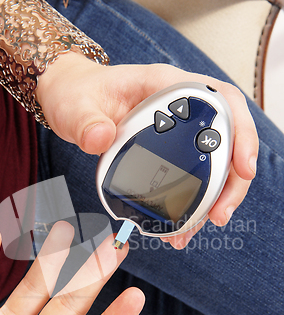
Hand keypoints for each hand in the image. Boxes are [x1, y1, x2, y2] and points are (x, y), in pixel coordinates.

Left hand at [36, 53, 257, 248]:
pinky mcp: (169, 149)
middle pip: (227, 138)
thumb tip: (100, 138)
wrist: (72, 101)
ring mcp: (177, 129)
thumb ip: (85, 121)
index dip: (241, 133)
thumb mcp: (74, 106)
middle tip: (218, 215)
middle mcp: (180, 106)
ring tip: (197, 229)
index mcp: (167, 85)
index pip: (221, 100)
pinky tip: (179, 226)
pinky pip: (191, 175)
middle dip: (232, 180)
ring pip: (212, 162)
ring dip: (213, 198)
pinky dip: (191, 202)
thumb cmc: (76, 95)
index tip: (243, 169)